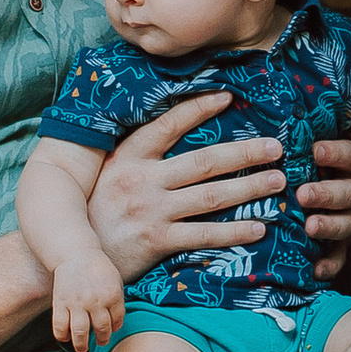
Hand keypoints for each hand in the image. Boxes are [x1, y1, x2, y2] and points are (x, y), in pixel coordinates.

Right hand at [51, 249, 125, 351]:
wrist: (76, 254)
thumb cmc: (98, 269)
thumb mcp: (115, 281)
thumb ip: (117, 301)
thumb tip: (116, 324)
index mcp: (112, 295)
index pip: (117, 321)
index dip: (114, 328)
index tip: (111, 330)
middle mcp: (95, 300)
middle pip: (101, 329)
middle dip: (102, 340)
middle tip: (100, 341)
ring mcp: (77, 303)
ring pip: (80, 333)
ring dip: (81, 345)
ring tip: (82, 347)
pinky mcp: (60, 302)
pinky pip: (60, 326)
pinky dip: (62, 336)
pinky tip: (66, 337)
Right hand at [88, 94, 280, 277]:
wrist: (73, 255)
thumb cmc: (95, 209)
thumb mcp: (109, 172)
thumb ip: (138, 153)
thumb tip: (174, 126)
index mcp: (128, 156)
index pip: (169, 124)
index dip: (199, 108)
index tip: (228, 96)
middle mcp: (142, 180)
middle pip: (204, 161)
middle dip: (244, 153)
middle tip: (276, 147)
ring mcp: (151, 211)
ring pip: (211, 196)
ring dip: (249, 188)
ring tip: (277, 181)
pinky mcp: (157, 242)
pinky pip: (204, 235)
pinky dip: (234, 231)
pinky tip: (259, 227)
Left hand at [302, 136, 350, 280]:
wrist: (312, 185)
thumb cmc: (304, 161)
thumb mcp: (308, 144)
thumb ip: (299, 136)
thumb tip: (268, 114)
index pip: (349, 155)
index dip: (333, 153)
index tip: (313, 150)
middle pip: (347, 192)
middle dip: (325, 194)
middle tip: (303, 194)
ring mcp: (349, 216)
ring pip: (346, 223)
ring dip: (328, 225)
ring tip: (309, 227)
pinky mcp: (340, 242)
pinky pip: (339, 256)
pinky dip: (328, 264)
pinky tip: (315, 269)